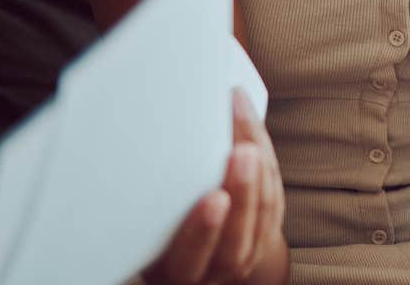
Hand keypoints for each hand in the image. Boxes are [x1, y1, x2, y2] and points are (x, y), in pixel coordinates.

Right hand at [144, 89, 286, 284]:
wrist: (198, 253)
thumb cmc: (159, 235)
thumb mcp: (149, 233)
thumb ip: (154, 208)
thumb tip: (136, 150)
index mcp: (175, 270)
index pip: (191, 257)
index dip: (204, 230)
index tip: (215, 198)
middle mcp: (211, 268)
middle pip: (235, 239)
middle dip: (242, 193)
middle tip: (242, 153)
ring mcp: (242, 254)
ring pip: (262, 217)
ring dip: (259, 174)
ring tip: (251, 140)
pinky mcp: (265, 233)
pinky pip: (273, 201)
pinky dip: (267, 166)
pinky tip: (256, 138)